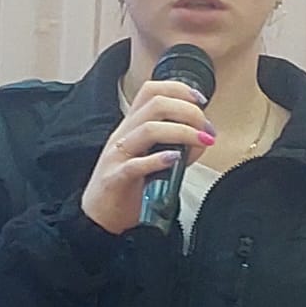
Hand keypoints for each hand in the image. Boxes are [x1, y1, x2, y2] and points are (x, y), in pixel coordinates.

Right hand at [81, 80, 213, 234]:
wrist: (99, 217)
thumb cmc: (127, 187)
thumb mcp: (153, 160)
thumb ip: (177, 146)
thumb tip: (202, 139)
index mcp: (131, 126)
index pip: (152, 91)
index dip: (178, 89)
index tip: (201, 101)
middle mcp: (123, 135)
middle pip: (155, 105)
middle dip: (188, 111)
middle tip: (206, 128)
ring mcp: (117, 156)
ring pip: (148, 129)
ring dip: (182, 131)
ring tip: (201, 141)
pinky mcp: (115, 179)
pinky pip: (135, 165)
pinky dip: (158, 160)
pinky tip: (174, 159)